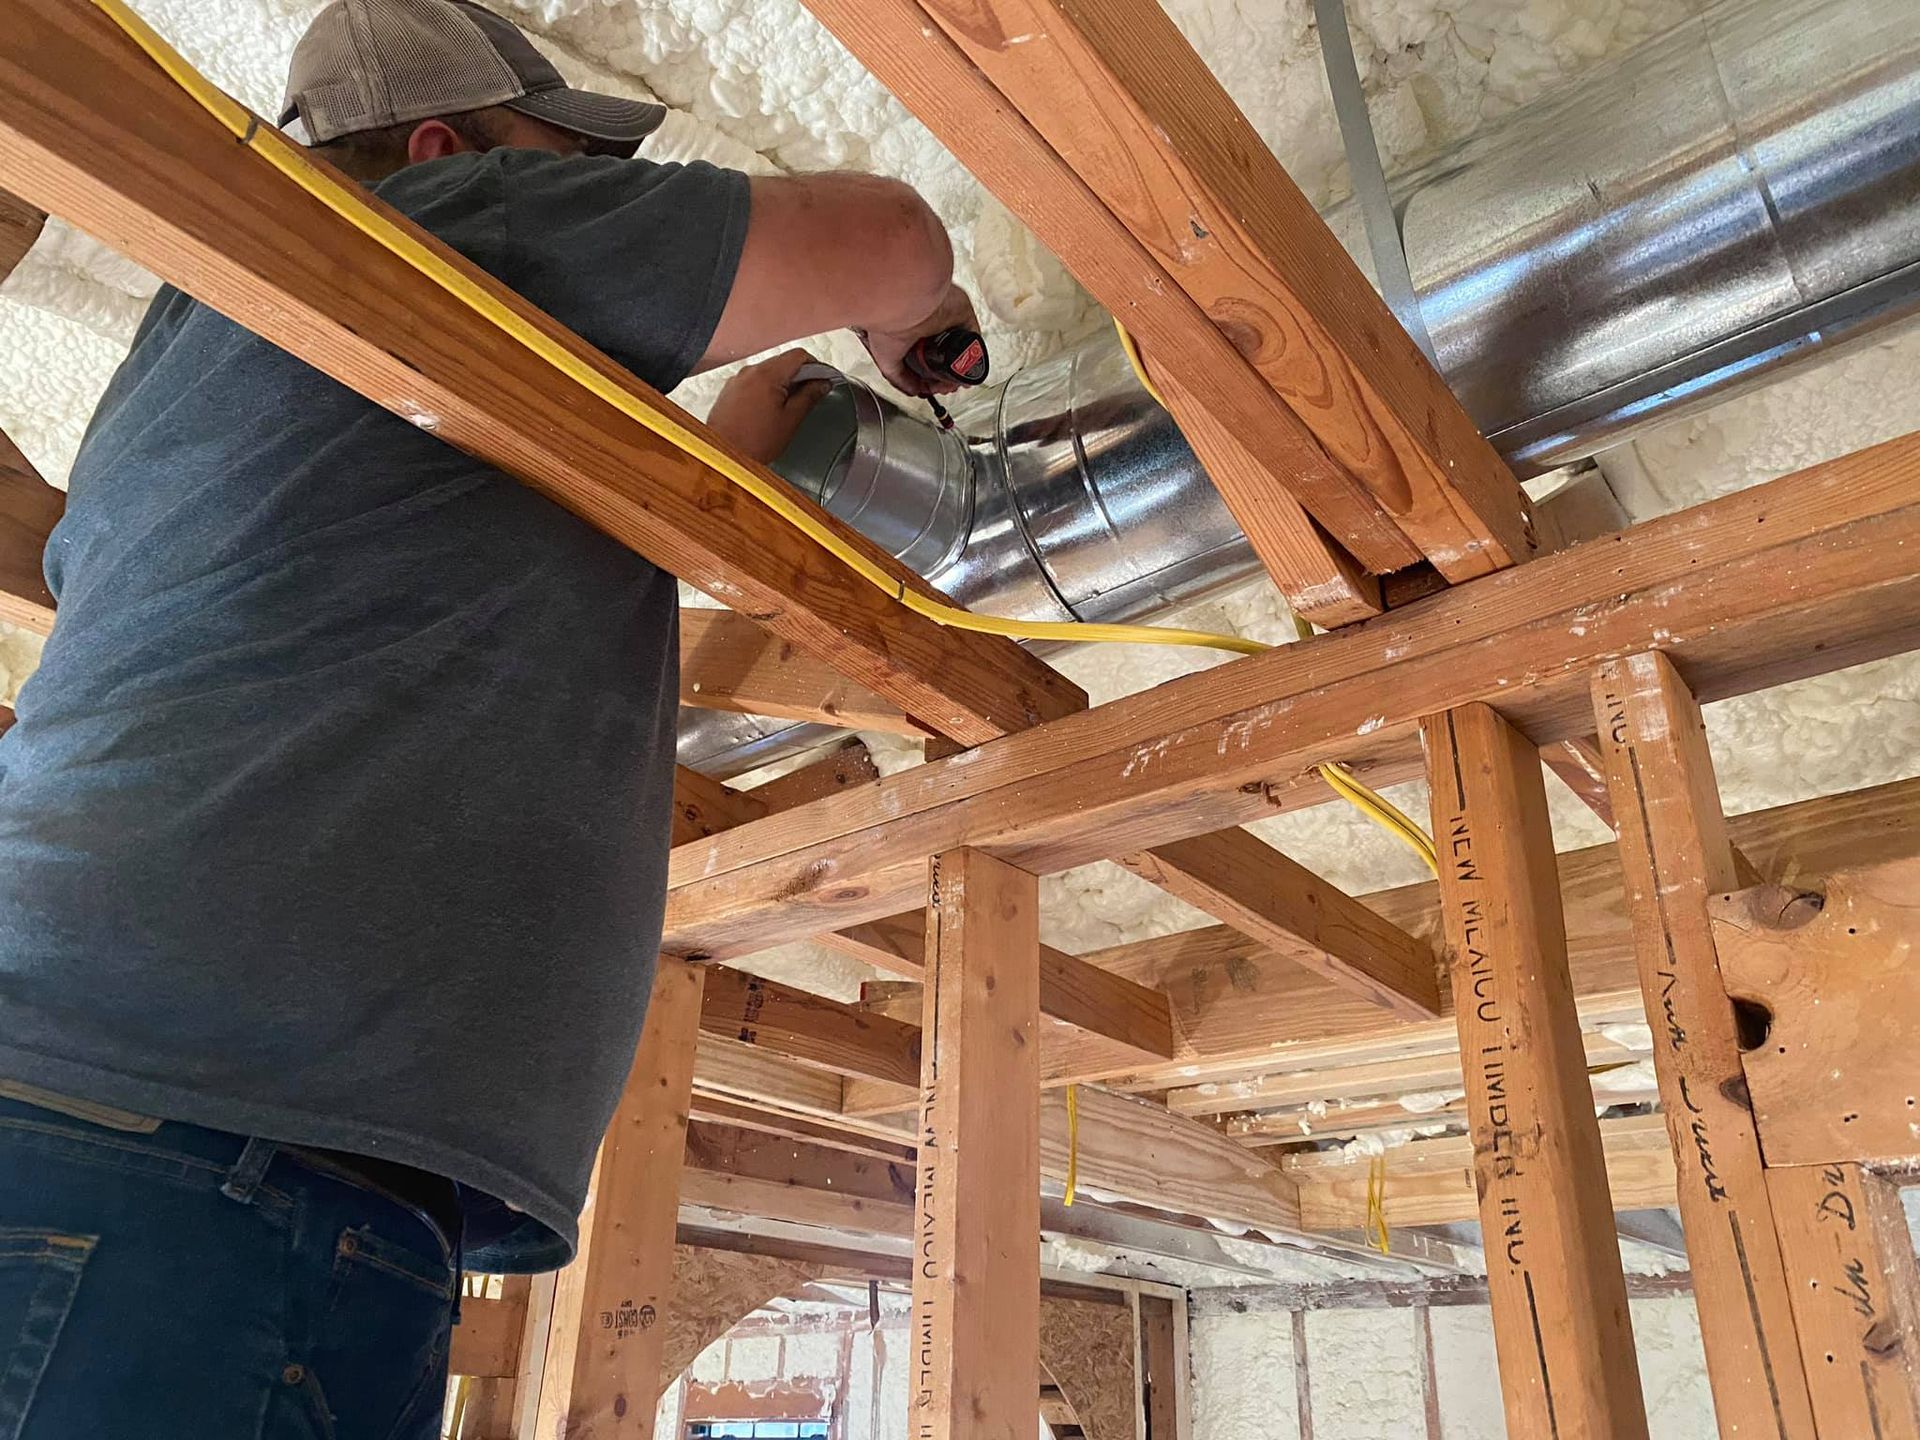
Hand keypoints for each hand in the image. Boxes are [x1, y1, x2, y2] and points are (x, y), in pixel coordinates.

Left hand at [704, 349, 834, 464]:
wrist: (723, 455)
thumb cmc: (753, 443)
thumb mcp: (790, 420)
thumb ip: (809, 397)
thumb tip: (822, 384)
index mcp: (767, 375)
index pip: (798, 355)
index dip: (817, 366)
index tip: (825, 378)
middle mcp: (750, 371)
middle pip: (783, 361)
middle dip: (800, 375)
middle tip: (812, 393)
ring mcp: (737, 379)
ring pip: (768, 371)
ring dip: (783, 382)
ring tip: (790, 405)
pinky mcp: (730, 389)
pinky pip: (754, 381)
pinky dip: (767, 388)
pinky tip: (771, 408)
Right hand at [859, 284, 980, 395]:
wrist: (902, 305)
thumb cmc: (887, 323)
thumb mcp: (886, 359)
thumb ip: (899, 378)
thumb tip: (914, 390)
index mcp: (910, 332)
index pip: (926, 359)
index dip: (931, 378)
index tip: (931, 388)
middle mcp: (929, 325)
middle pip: (944, 357)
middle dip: (946, 376)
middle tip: (944, 388)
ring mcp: (946, 319)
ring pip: (960, 349)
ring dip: (959, 368)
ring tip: (953, 382)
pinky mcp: (962, 313)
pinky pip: (973, 336)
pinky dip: (973, 354)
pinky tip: (964, 367)